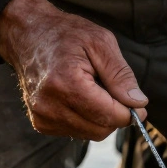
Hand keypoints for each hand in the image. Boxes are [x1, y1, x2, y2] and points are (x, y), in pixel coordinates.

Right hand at [0, 0, 145, 139]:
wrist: (28, 34)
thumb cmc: (65, 34)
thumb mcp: (101, 43)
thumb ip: (121, 75)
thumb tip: (139, 103)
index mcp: (66, 84)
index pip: (109, 116)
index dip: (130, 112)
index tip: (138, 102)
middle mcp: (50, 106)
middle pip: (101, 129)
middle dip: (115, 114)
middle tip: (112, 89)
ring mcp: (42, 117)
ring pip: (90, 133)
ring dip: (99, 116)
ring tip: (91, 89)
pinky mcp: (41, 123)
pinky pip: (76, 131)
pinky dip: (85, 118)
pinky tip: (78, 96)